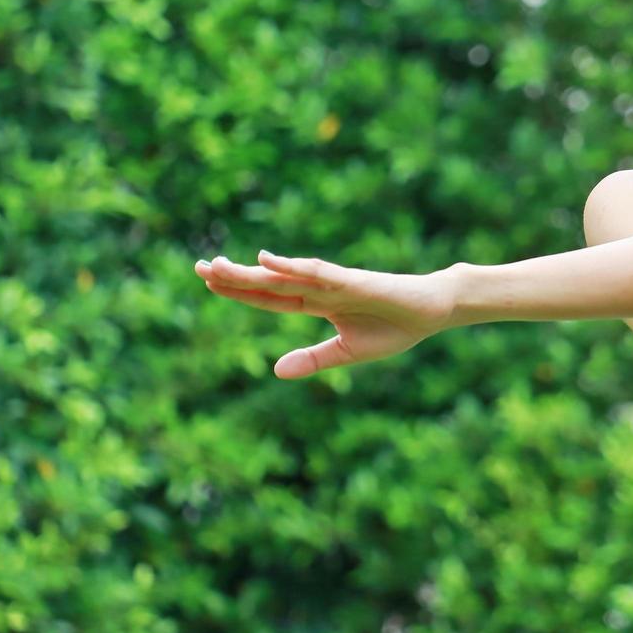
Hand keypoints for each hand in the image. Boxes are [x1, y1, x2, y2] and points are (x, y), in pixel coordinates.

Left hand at [193, 252, 459, 378]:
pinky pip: (317, 273)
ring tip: (219, 266)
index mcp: (317, 305)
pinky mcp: (353, 281)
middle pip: (268, 284)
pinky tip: (268, 261)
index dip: (238, 291)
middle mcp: (319, 289)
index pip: (269, 298)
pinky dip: (292, 267)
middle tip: (199, 266)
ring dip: (251, 272)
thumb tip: (274, 370)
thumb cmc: (395, 328)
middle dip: (234, 277)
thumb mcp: (347, 352)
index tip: (207, 281)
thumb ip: (313, 359)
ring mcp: (334, 283)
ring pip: (284, 276)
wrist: (433, 311)